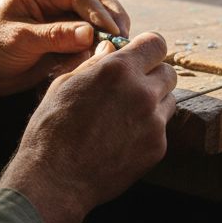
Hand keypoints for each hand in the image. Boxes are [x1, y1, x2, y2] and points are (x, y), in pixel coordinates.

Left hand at [0, 0, 130, 135]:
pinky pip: (93, 41)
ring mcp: (66, 17)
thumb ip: (54, 36)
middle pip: (98, 1)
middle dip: (112, 22)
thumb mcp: (18, 40)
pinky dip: (97, 52)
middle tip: (121, 44)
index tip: (113, 33)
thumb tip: (90, 34)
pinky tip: (95, 64)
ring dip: (107, 38)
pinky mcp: (70, 37)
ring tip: (109, 57)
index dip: (99, 12)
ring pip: (102, 20)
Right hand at [0, 32, 176, 222]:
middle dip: (152, 75)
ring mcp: (153, 122)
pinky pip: (161, 128)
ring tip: (125, 116)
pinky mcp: (157, 147)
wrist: (56, 179)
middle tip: (131, 88)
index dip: (148, 49)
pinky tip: (123, 138)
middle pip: (169, 72)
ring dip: (154, 102)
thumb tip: (110, 49)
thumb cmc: (52, 129)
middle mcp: (142, 92)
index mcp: (118, 70)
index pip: (156, 43)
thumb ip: (95, 63)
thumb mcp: (65, 84)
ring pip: (169, 100)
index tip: (140, 57)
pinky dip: (148, 129)